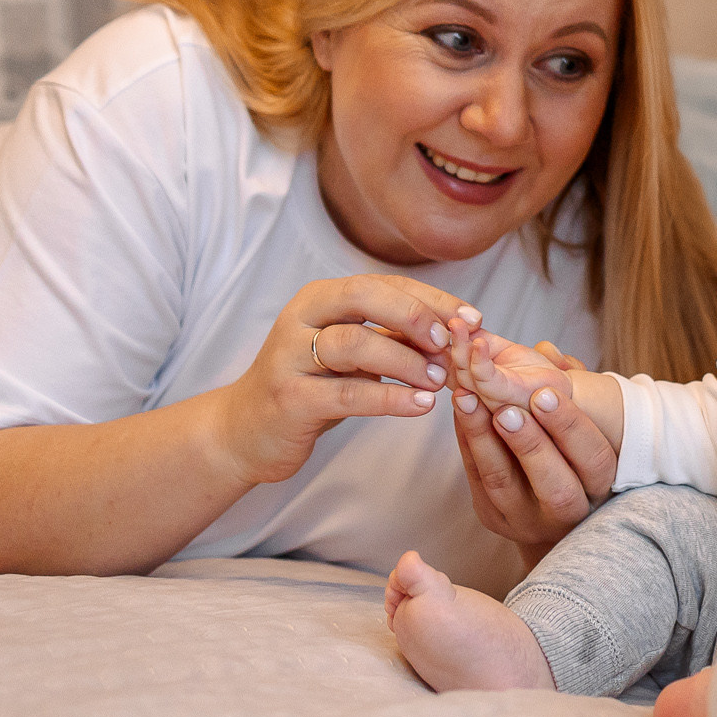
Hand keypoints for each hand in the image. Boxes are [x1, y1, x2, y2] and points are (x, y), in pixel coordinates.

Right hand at [209, 275, 463, 486]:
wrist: (244, 432)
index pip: (382, 285)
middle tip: (450, 344)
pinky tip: (421, 405)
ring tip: (440, 379)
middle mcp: (300, 319)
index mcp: (318, 299)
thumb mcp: (350, 355)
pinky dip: (390, 399)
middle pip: (363, 299)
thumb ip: (390, 337)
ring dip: (406, 361)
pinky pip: (348, 394)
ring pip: (355, 345)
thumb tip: (456, 329)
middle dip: (415, 317)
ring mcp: (289, 358)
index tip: (473, 317)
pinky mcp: (289, 399)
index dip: (431, 299)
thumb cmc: (309, 386)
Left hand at [449, 335, 617, 555]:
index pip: (593, 459)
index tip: (545, 394)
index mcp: (598, 485)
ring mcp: (526, 520)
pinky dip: (468, 444)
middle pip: (554, 484)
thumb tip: (548, 352)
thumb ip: (566, 395)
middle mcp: (567, 511)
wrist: (543, 506)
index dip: (570, 427)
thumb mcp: (580, 430)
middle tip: (505, 408)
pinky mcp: (493, 517)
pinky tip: (460, 412)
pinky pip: (477, 481)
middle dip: (529, 443)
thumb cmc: (568, 453)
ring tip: (468, 401)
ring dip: (484, 440)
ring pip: (504, 484)